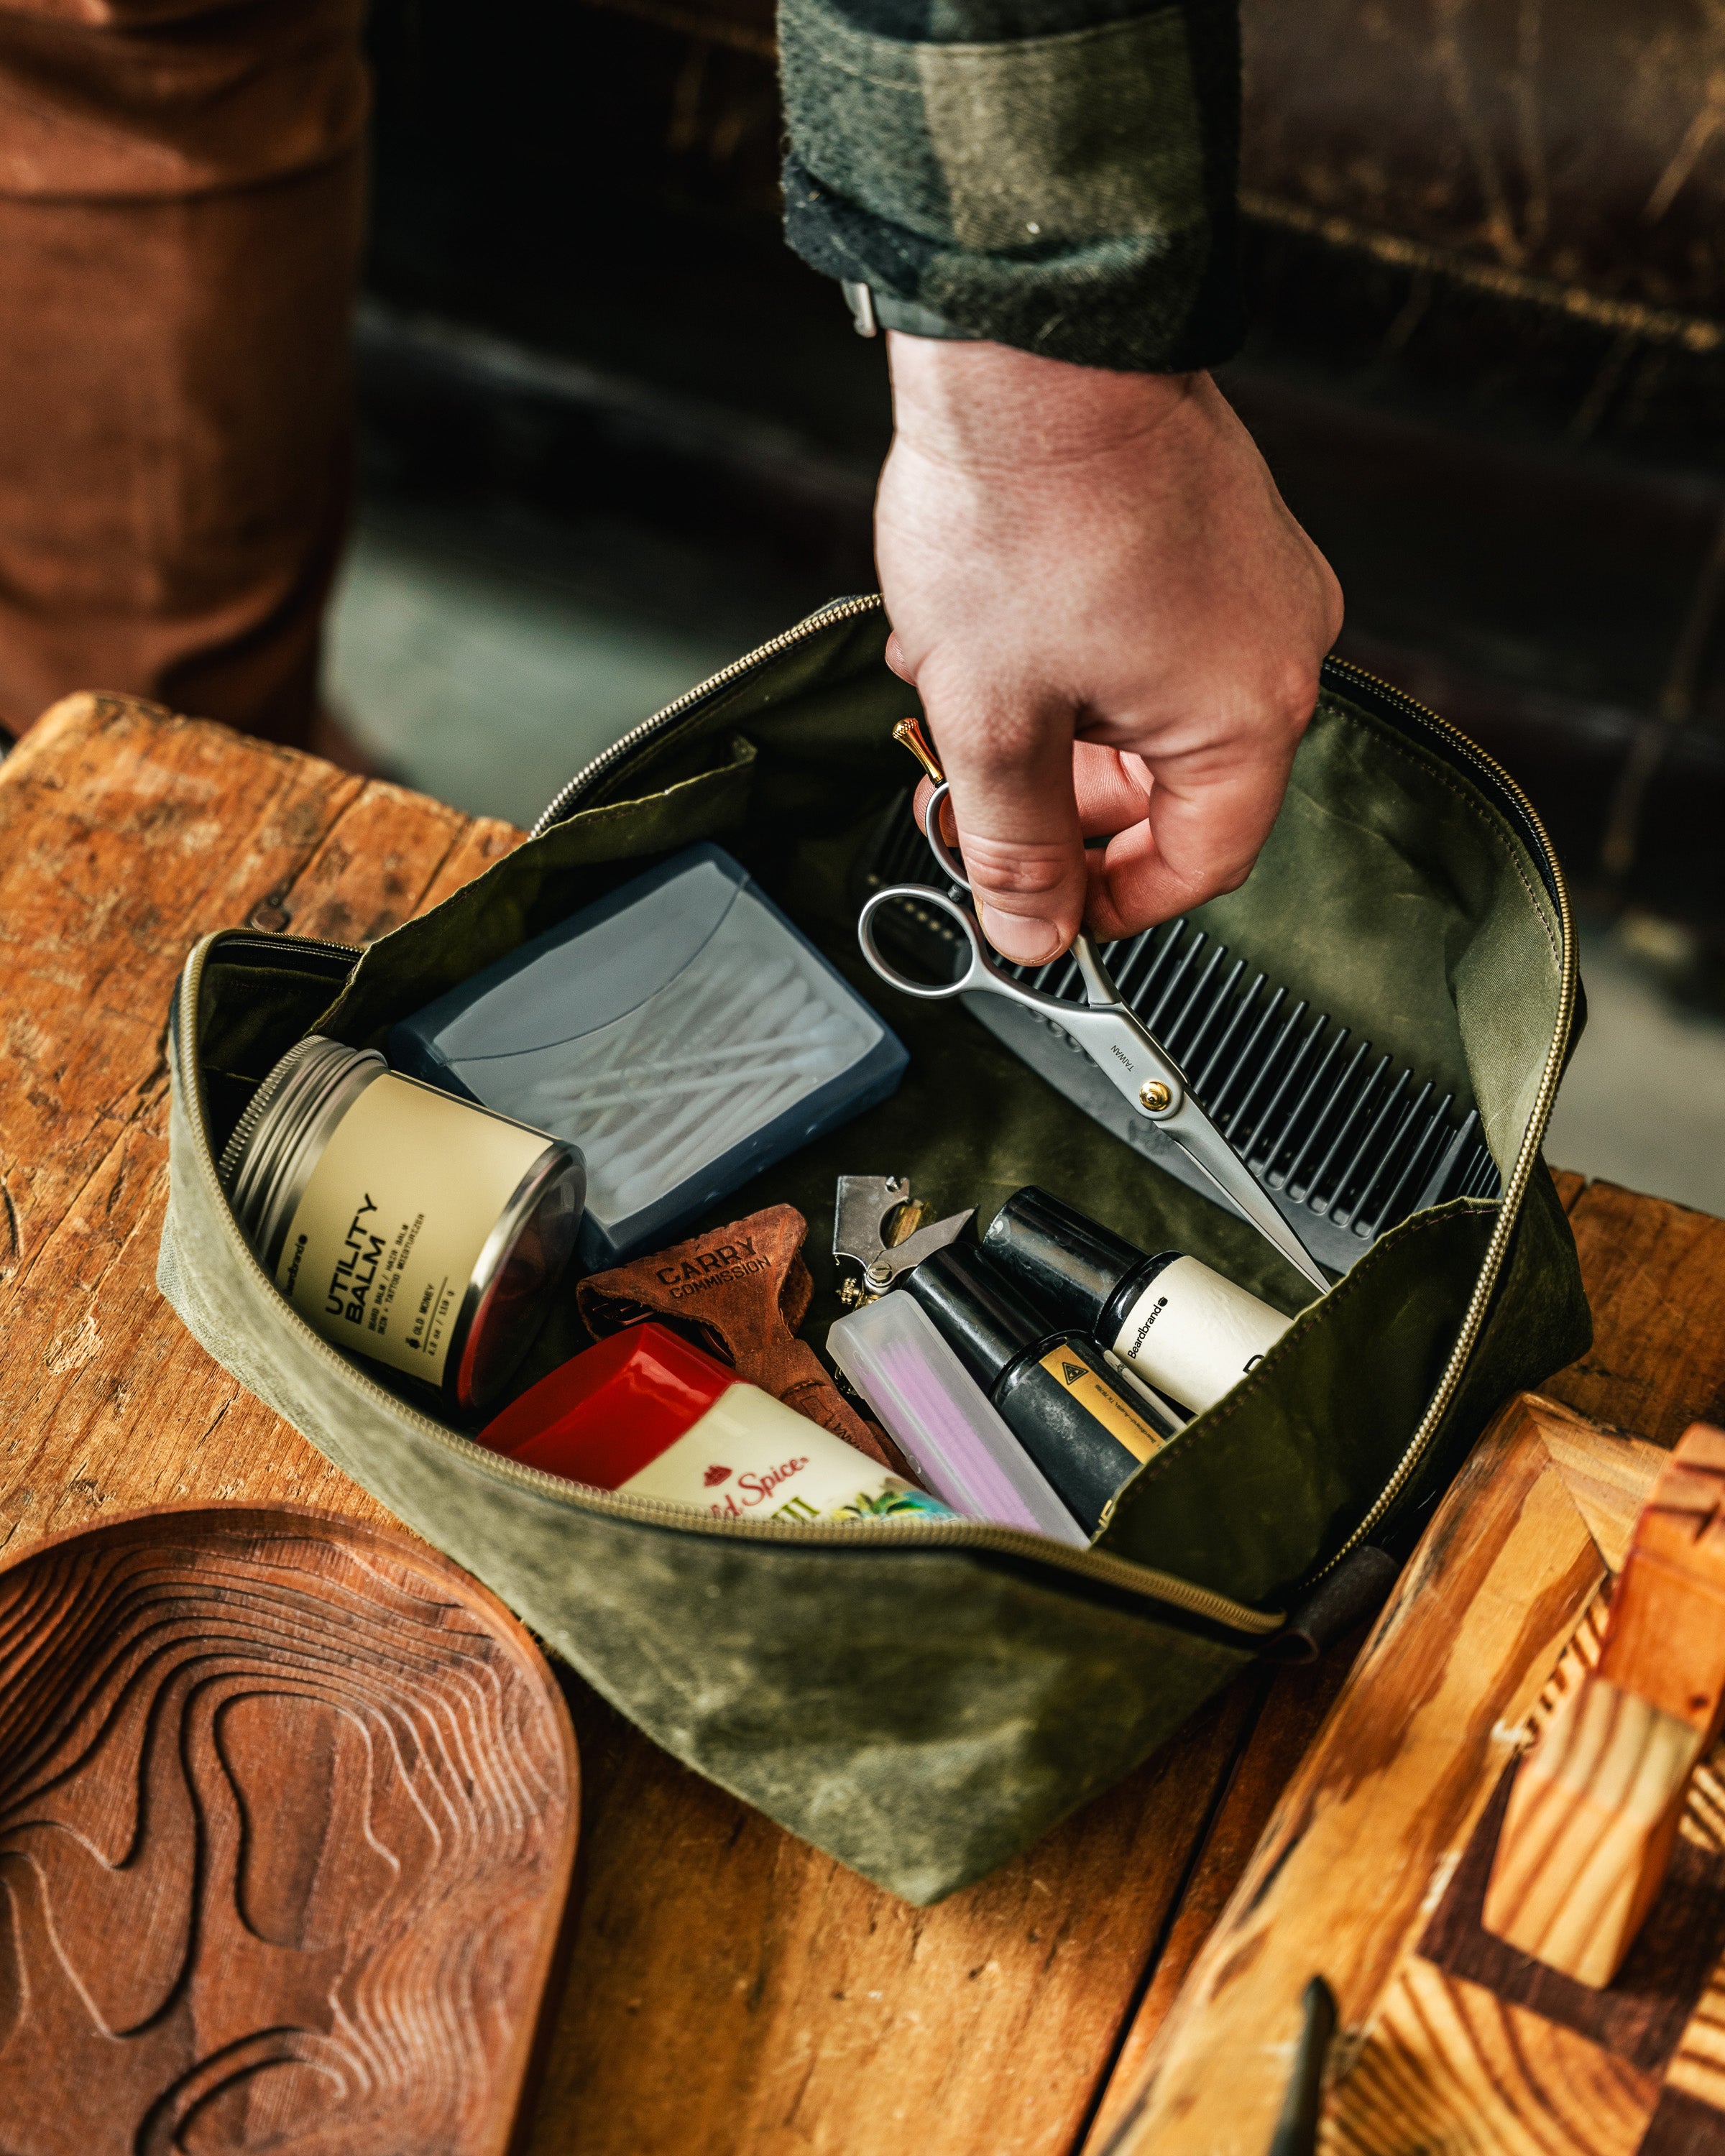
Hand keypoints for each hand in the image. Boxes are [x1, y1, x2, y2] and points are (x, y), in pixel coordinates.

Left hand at [875, 333, 1343, 965]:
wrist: (1028, 340)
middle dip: (1069, 810)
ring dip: (1062, 734)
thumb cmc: (1020, 512)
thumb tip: (1032, 931)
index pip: (1202, 862)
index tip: (1040, 909)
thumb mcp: (991, 719)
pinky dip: (1080, 665)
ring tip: (967, 710)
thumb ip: (1015, 842)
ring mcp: (1260, 578)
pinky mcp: (1223, 529)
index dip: (1113, 903)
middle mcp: (1282, 645)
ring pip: (1158, 713)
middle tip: (977, 809)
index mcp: (1250, 713)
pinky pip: (1160, 639)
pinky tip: (996, 646)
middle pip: (1181, 789)